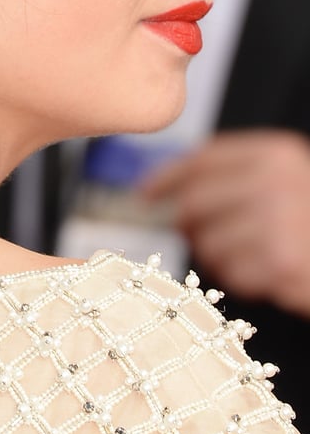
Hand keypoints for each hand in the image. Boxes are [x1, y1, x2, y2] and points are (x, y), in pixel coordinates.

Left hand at [142, 129, 309, 317]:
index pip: (202, 158)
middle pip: (194, 203)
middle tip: (199, 235)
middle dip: (189, 224)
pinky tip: (270, 274)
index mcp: (276, 153)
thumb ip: (238, 177)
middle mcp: (276, 180)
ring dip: (221, 257)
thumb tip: (165, 192)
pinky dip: (243, 280)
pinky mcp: (283, 263)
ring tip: (254, 257)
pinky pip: (232, 274)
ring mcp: (280, 222)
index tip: (145, 193)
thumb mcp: (288, 181)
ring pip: (208, 243)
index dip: (167, 176)